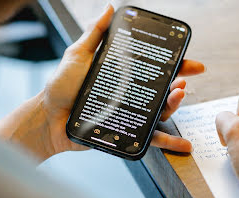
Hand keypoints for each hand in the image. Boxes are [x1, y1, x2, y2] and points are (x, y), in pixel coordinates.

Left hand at [41, 4, 204, 155]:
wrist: (49, 117)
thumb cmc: (61, 86)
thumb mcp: (78, 55)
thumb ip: (94, 34)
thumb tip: (108, 8)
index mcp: (122, 74)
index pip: (152, 66)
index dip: (174, 63)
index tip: (189, 60)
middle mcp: (129, 93)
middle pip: (161, 89)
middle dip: (178, 83)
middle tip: (183, 81)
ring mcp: (128, 112)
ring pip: (159, 111)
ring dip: (174, 105)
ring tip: (178, 96)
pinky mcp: (125, 131)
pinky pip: (148, 137)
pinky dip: (168, 141)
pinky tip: (184, 144)